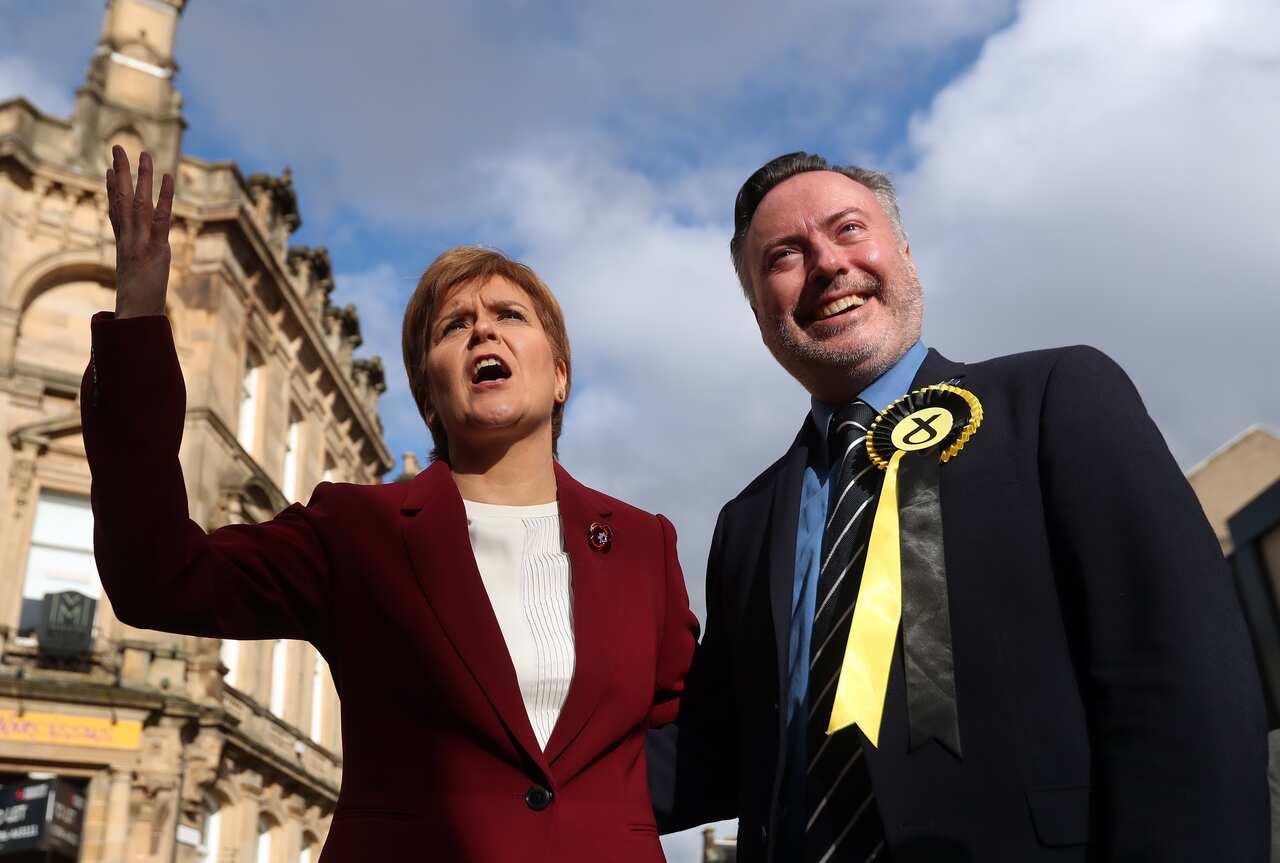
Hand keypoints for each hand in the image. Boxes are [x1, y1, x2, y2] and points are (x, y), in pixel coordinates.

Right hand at [106, 146, 174, 318]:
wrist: (135, 316)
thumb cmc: (137, 302)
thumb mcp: (135, 277)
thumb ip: (137, 264)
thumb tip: (139, 264)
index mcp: (123, 245)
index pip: (115, 211)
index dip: (112, 189)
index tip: (110, 169)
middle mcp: (128, 239)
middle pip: (122, 199)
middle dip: (121, 171)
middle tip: (118, 146)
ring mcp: (140, 242)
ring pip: (139, 202)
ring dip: (141, 176)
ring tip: (142, 153)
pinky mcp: (156, 248)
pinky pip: (162, 218)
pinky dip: (166, 197)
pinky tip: (168, 177)